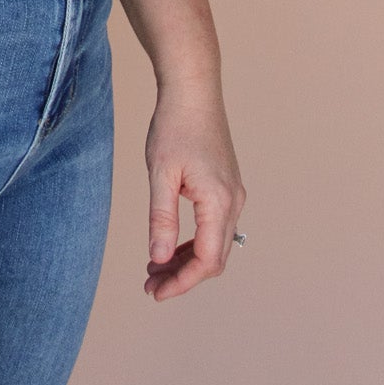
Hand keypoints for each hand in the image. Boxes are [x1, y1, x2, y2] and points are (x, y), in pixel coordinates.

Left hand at [142, 78, 245, 300]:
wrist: (193, 91)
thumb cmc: (174, 127)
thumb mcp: (161, 174)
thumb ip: (161, 218)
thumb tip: (160, 259)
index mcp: (218, 202)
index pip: (206, 260)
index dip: (181, 282)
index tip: (155, 292)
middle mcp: (233, 202)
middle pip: (214, 258)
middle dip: (183, 276)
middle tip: (150, 284)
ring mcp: (233, 194)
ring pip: (215, 244)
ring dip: (187, 260)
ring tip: (155, 268)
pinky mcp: (226, 187)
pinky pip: (215, 227)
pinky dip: (194, 242)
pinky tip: (171, 244)